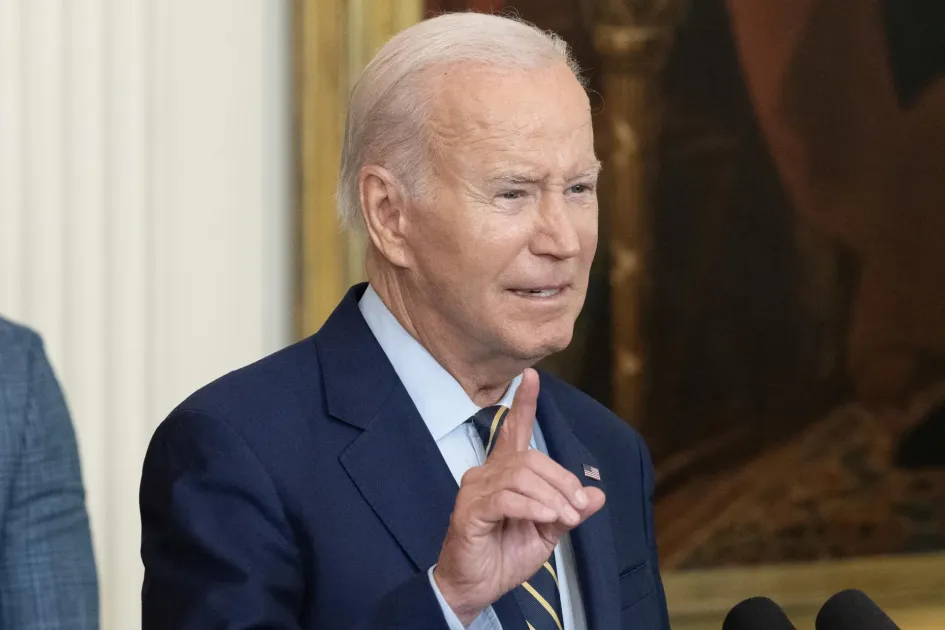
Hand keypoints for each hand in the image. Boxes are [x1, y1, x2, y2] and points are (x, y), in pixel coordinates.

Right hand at [433, 368, 605, 624]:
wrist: (478, 587)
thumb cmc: (505, 555)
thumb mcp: (547, 532)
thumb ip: (569, 510)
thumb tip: (597, 494)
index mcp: (506, 473)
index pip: (514, 431)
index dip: (523, 403)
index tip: (531, 376)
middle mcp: (487, 473)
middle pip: (531, 458)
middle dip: (562, 480)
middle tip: (578, 508)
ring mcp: (475, 489)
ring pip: (521, 476)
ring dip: (551, 496)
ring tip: (564, 517)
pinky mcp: (470, 509)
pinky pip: (507, 498)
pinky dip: (532, 506)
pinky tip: (545, 517)